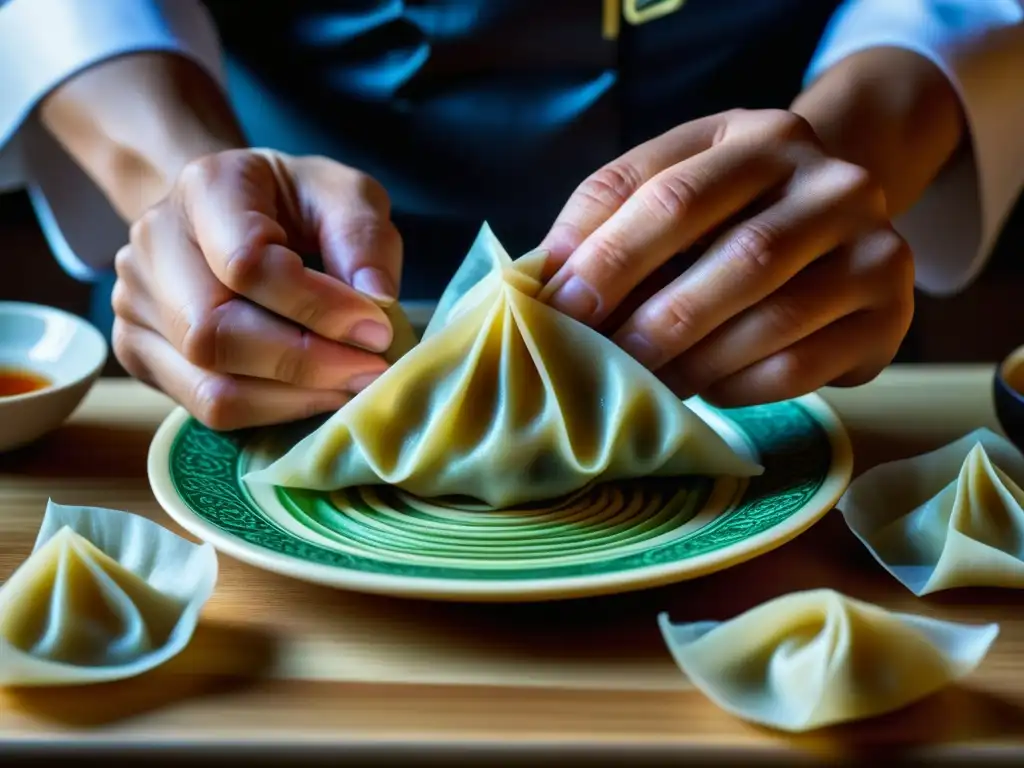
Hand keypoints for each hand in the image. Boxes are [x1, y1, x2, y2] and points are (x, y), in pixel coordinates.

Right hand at [112, 149, 402, 429]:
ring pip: (210, 385)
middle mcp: (154, 244)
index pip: (246, 264)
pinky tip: (313, 393)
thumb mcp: (346, 195)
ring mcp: (136, 303)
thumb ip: (364, 238)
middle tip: (369, 370)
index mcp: (205, 188)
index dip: (317, 307)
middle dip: (305, 363)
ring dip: (293, 398)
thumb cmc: (297, 205)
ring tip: (348, 386)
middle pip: (214, 334)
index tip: (377, 328)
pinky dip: (272, 410)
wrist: (234, 215)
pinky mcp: (140, 353)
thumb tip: (378, 300)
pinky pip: (207, 407)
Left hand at [540, 109, 914, 406]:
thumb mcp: (678, 191)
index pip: (665, 187)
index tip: (554, 305)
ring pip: (769, 316)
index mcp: (759, 137)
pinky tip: (700, 389)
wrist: (837, 227)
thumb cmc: (731, 216)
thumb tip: (542, 282)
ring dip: (690, 359)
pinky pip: (798, 365)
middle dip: (650, 315)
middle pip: (735, 253)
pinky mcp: (890, 313)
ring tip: (640, 381)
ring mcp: (873, 246)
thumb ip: (614, 221)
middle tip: (594, 356)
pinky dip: (734, 385)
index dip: (602, 251)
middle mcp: (831, 181)